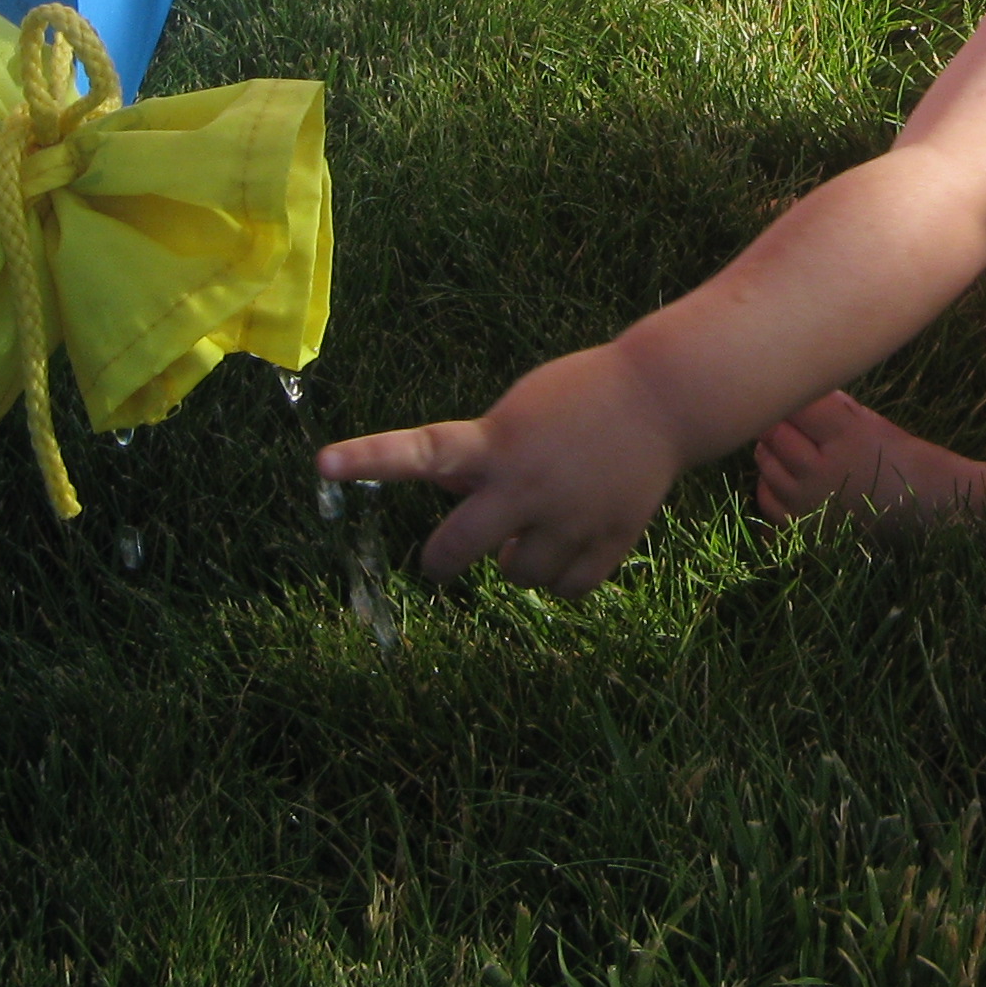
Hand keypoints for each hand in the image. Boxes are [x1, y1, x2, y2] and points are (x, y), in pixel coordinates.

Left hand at [318, 344, 687, 597]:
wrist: (663, 398)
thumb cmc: (578, 397)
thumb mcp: (518, 413)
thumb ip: (480, 455)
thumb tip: (444, 492)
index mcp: (499, 443)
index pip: (422, 451)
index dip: (369, 459)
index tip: (322, 463)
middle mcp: (527, 484)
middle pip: (459, 548)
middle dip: (443, 559)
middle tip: (439, 561)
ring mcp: (570, 516)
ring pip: (518, 576)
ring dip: (516, 560)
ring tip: (533, 530)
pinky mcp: (609, 539)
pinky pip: (567, 589)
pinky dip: (562, 577)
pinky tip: (569, 545)